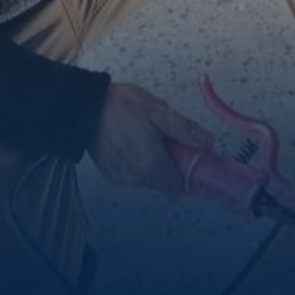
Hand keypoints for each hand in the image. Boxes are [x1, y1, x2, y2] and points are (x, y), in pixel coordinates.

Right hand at [88, 82, 214, 199]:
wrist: (85, 107)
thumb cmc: (123, 106)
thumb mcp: (159, 111)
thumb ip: (185, 130)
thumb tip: (209, 142)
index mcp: (152, 165)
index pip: (179, 188)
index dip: (188, 176)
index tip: (189, 159)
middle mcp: (137, 179)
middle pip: (165, 181)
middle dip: (170, 163)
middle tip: (164, 139)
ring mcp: (123, 179)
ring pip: (149, 178)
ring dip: (152, 163)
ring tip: (143, 136)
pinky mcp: (111, 176)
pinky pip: (133, 175)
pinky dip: (136, 163)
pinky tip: (130, 142)